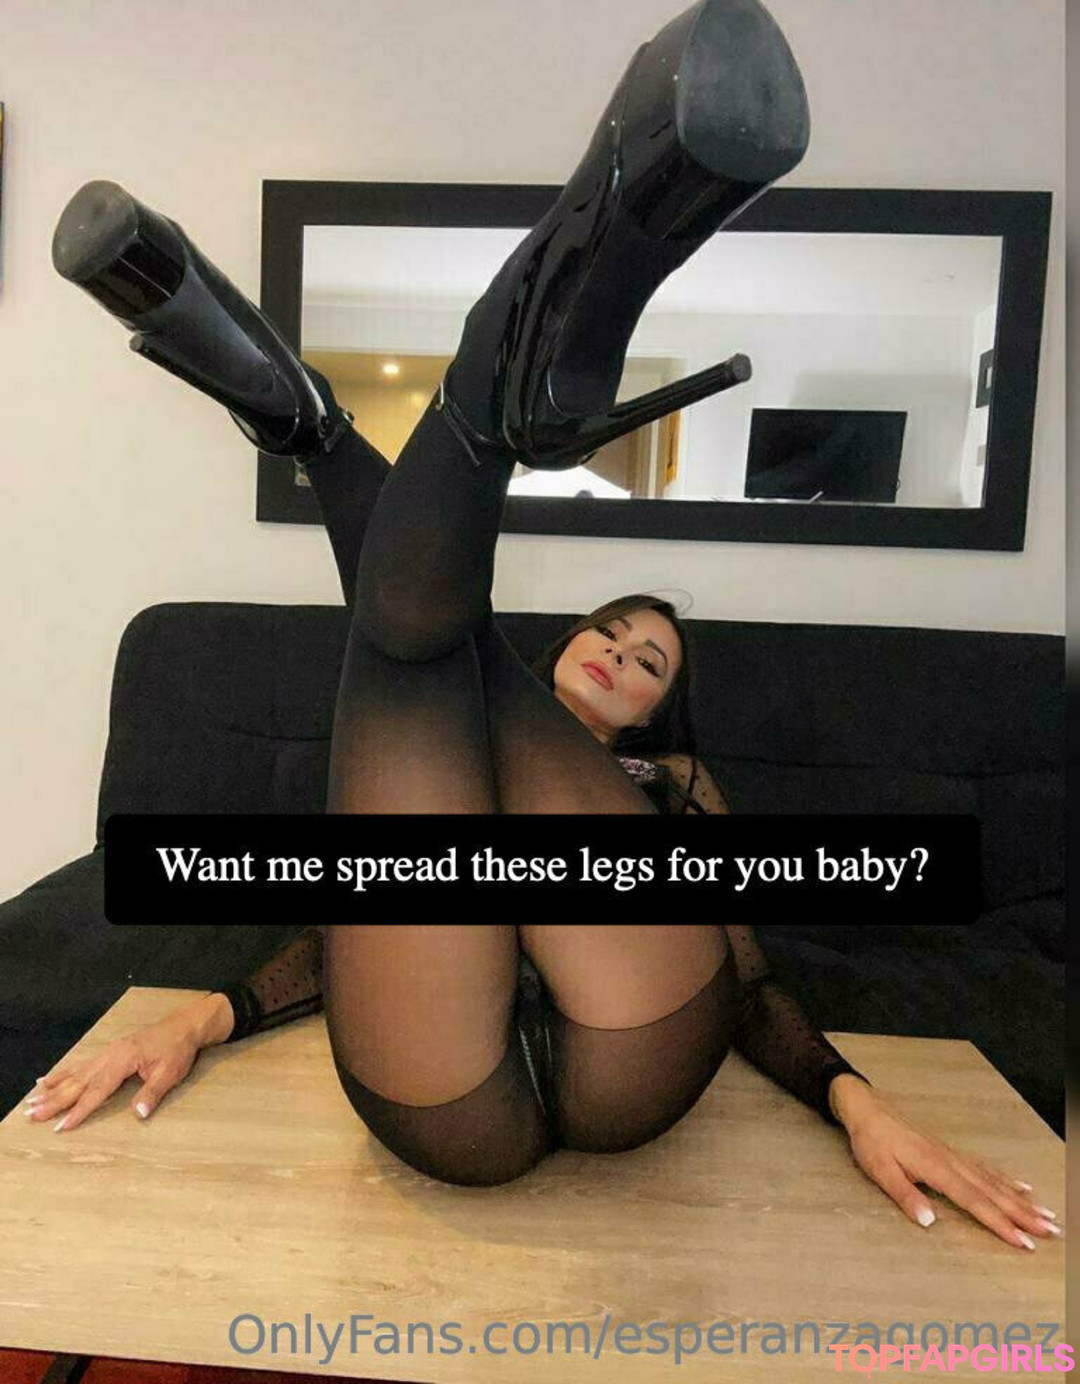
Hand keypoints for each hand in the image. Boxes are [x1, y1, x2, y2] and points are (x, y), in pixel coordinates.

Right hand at [21, 993, 234, 1132]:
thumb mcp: (170, 1073)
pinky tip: (48, 1079)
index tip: (61, 1127)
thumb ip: (152, 1093)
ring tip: (32, 1101)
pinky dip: (62, 1073)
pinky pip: (80, 1064)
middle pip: (78, 1082)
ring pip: (75, 1074)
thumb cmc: (178, 1049)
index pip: (97, 1090)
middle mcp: (109, 1056)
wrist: (184, 1026)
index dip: (79, 1110)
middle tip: (31, 1115)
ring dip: (53, 1089)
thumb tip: (138, 1114)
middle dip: (54, 1101)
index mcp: (123, 1060)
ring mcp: (107, 1052)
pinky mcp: (109, 1052)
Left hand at [833, 1081, 1062, 1249]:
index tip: (1023, 1241)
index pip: (973, 1200)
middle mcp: (950, 1161)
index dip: (999, 1223)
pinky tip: (1021, 1186)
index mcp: (935, 1168)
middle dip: (1023, 1213)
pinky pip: (985, 1167)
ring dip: (1020, 1199)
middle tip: (1051, 1231)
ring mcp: (953, 1155)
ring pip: (994, 1180)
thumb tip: (930, 1222)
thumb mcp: (879, 1171)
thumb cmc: (871, 1142)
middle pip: (993, 1191)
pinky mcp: (950, 1152)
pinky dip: (1005, 1179)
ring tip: (1046, 1214)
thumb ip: (905, 1196)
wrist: (868, 1110)